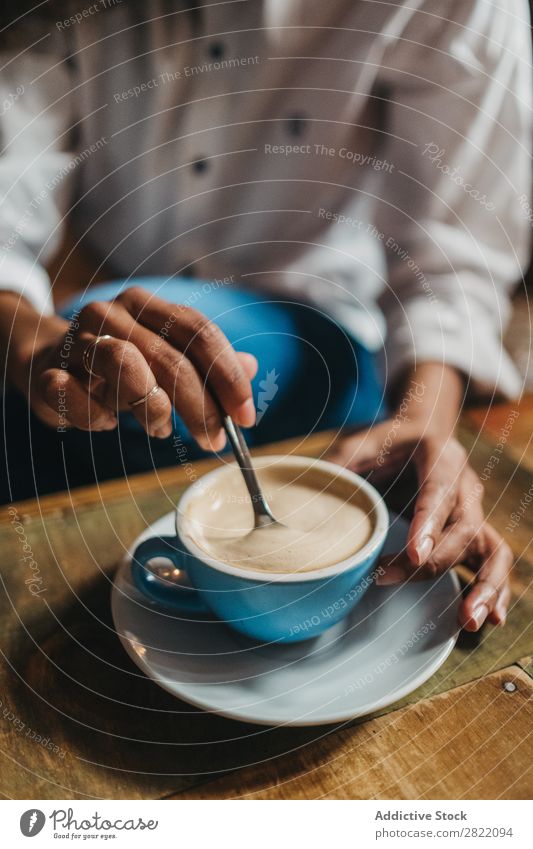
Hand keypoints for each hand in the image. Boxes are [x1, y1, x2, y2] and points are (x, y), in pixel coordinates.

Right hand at [26, 287, 257, 447]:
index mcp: (144, 304)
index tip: (246, 417)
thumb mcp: (164, 357)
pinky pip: (79, 399)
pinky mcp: (48, 374)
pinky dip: (99, 418)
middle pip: (170, 358)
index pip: (198, 332)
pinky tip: (107, 422)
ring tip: (160, 426)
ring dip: (152, 408)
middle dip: (201, 407)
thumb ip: (206, 363)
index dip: (228, 376)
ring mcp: (76, 342)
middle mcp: (110, 315)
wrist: (47, 361)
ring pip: (125, 367)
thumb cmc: (117, 364)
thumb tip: (252, 367)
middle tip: (214, 440)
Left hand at [328, 421, 512, 631]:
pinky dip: (496, 591)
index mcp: (440, 457)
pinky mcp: (474, 532)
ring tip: (468, 620)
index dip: (430, 523)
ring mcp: (473, 510)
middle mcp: (464, 484)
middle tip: (391, 579)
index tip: (415, 554)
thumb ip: (339, 464)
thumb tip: (301, 496)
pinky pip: (494, 562)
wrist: (423, 431)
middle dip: (434, 562)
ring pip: (493, 549)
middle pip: (463, 527)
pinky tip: (491, 619)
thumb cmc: (389, 440)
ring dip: (485, 586)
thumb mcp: (362, 441)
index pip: (439, 491)